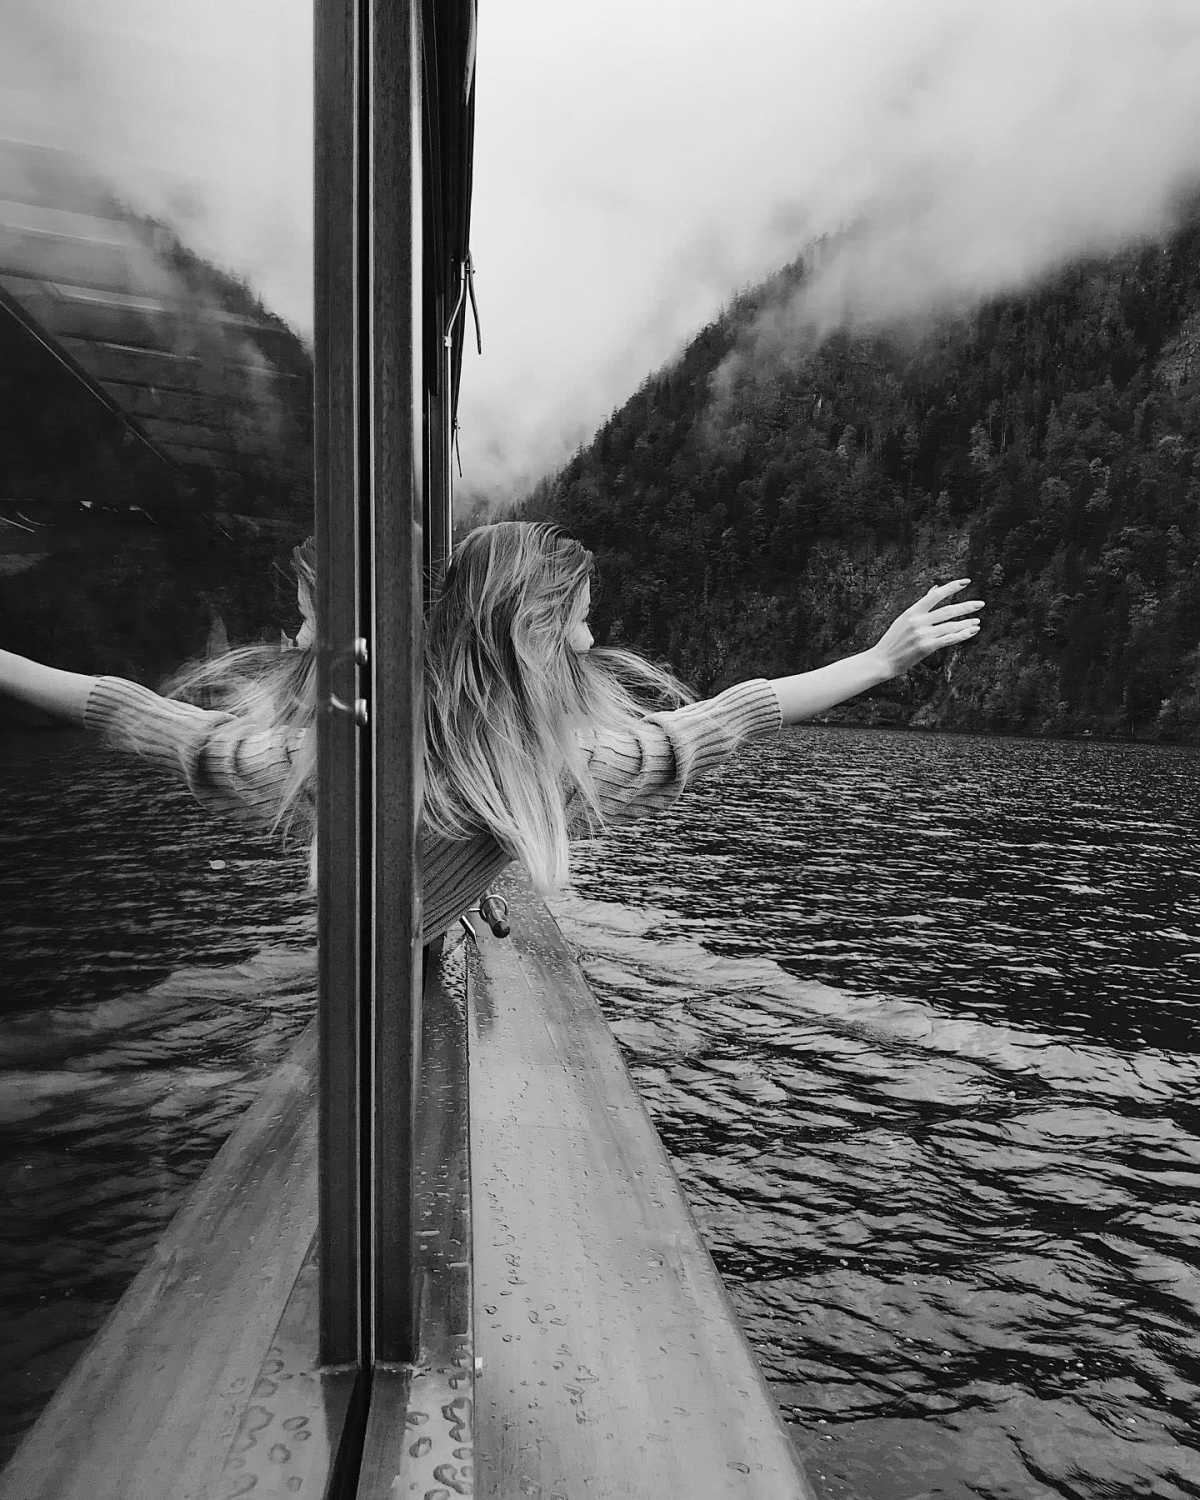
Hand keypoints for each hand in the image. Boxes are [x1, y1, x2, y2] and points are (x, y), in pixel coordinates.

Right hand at [869, 580, 983, 676]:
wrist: (881, 660)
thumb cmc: (893, 640)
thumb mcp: (904, 619)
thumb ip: (922, 604)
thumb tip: (935, 588)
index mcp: (912, 611)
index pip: (935, 595)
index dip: (952, 587)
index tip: (966, 582)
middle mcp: (917, 621)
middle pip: (948, 610)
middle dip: (966, 607)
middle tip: (981, 604)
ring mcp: (922, 634)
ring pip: (951, 626)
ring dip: (967, 623)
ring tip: (977, 622)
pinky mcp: (926, 647)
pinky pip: (949, 639)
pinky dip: (962, 635)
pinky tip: (971, 632)